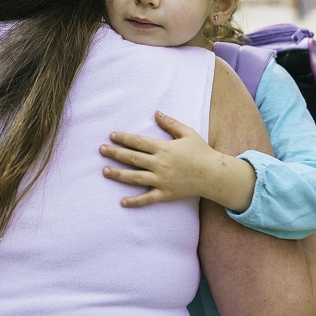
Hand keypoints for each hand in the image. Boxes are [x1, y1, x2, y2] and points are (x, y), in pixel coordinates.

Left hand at [100, 110, 255, 210]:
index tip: (111, 135)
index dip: (124, 138)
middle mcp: (160, 164)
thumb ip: (170, 123)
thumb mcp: (187, 133)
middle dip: (115, 153)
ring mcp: (162, 180)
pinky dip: (135, 202)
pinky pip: (147, 199)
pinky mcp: (166, 193)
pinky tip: (122, 202)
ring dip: (118, 174)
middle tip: (101, 149)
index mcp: (164, 148)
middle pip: (132, 158)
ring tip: (105, 171)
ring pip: (135, 178)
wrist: (214, 175)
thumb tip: (156, 113)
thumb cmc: (201, 152)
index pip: (139, 142)